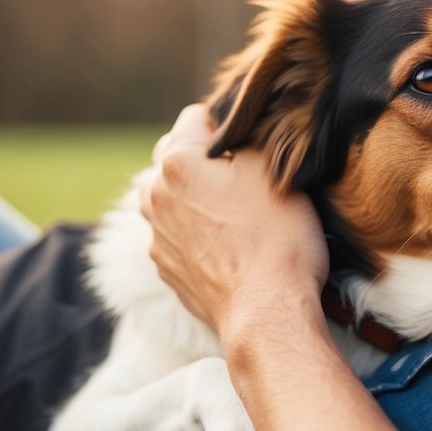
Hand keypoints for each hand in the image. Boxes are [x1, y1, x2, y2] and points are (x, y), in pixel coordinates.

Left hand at [139, 104, 328, 340]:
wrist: (266, 313)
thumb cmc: (276, 238)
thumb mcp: (273, 168)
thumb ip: (246, 138)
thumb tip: (236, 132)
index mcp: (177, 163)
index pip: (194, 117)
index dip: (228, 123)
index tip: (251, 142)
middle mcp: (155, 197)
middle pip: (174, 157)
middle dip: (203, 159)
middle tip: (243, 174)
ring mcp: (157, 237)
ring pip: (170, 197)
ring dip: (194, 195)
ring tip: (233, 210)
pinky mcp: (167, 269)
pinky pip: (176, 234)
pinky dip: (196, 231)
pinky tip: (228, 244)